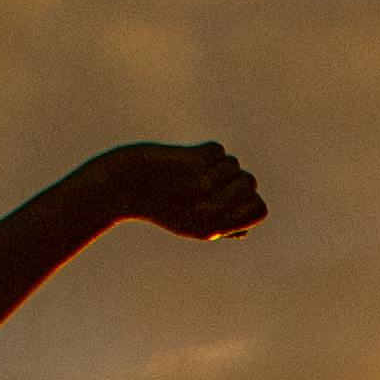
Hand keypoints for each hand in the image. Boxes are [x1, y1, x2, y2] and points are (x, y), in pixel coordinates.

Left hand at [76, 141, 263, 240]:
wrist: (120, 187)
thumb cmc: (155, 205)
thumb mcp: (188, 226)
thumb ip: (220, 229)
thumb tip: (244, 230)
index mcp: (212, 228)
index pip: (259, 209)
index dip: (251, 199)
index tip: (233, 196)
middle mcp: (210, 209)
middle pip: (250, 182)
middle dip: (234, 177)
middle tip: (210, 178)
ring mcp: (202, 185)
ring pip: (233, 163)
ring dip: (216, 162)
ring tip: (192, 169)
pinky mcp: (192, 163)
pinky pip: (217, 149)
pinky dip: (205, 151)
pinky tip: (186, 157)